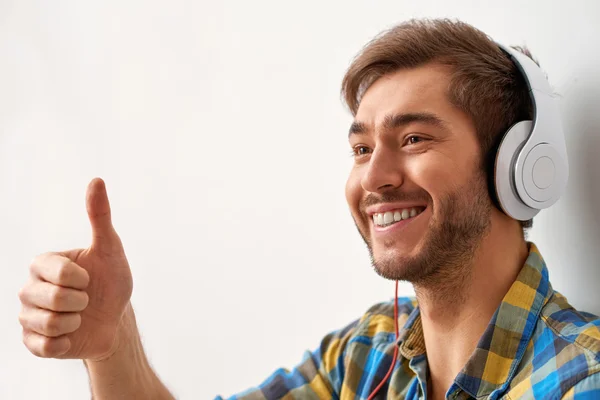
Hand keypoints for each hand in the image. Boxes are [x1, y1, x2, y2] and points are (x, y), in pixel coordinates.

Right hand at [18, 178, 133, 360]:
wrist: (114, 319)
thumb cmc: (110, 281)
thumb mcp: (110, 248)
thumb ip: (100, 216)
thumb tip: (96, 180)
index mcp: (42, 263)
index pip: (58, 271)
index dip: (82, 278)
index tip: (90, 278)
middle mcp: (29, 288)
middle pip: (51, 298)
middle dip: (81, 301)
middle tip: (87, 299)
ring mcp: (28, 316)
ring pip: (48, 323)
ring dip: (75, 322)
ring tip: (79, 316)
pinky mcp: (33, 342)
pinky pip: (45, 346)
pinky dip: (66, 342)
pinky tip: (71, 334)